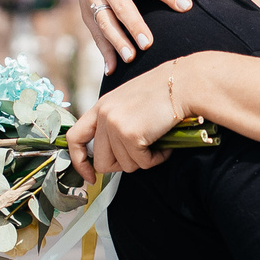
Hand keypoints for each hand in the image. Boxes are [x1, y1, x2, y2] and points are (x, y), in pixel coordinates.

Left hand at [64, 60, 190, 182]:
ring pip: (125, 165)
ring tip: (157, 143)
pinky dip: (157, 158)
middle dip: (123, 165)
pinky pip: (142, 163)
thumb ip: (116, 122)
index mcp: (101, 106)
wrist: (184, 84)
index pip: (75, 138)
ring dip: (144, 160)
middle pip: (102, 162)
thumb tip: (114, 154)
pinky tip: (165, 145)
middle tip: (142, 155)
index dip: (80, 161)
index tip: (90, 176)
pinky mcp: (131, 135)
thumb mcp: (129, 103)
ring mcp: (115, 125)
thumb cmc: (164, 93)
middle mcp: (104, 115)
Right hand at [73, 0, 189, 63]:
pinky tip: (112, 70)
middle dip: (134, 25)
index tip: (186, 7)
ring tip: (131, 58)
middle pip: (122, 7)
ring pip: (105, 23)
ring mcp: (94, 0)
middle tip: (148, 44)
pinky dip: (104, 53)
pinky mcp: (86, 15)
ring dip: (117, 42)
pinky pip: (96, 35)